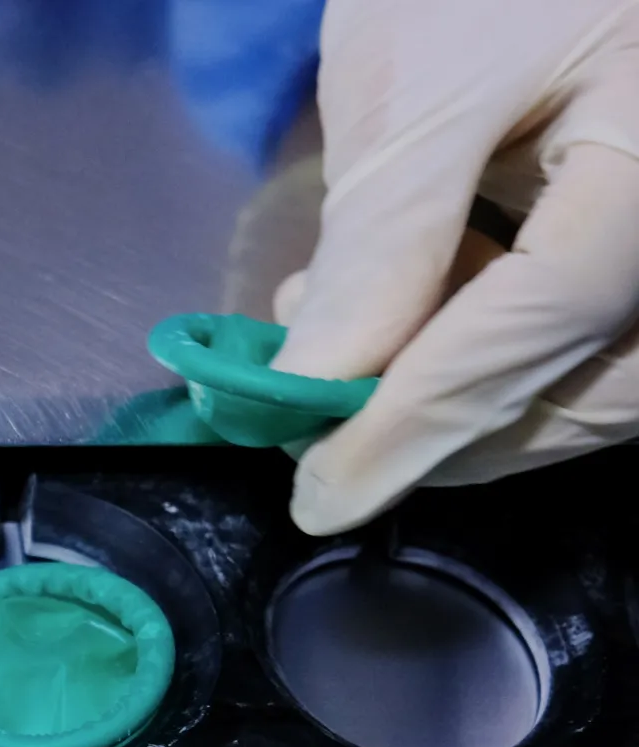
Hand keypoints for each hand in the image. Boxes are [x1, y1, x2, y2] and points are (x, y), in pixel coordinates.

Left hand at [269, 0, 638, 533]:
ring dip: (461, 395)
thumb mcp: (426, 82)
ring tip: (332, 351)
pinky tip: (396, 314)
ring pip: (600, 377)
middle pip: (593, 387)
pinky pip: (597, 329)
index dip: (417, 428)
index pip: (538, 334)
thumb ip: (383, 242)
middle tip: (318, 431)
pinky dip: (490, 344)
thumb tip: (315, 386)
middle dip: (446, 430)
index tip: (319, 497)